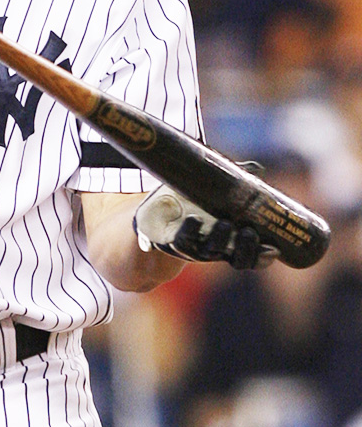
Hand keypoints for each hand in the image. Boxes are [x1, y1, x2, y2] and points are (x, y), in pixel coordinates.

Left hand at [133, 184, 277, 269]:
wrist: (153, 219)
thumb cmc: (189, 204)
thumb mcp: (213, 193)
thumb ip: (233, 182)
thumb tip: (255, 168)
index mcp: (231, 241)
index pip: (253, 257)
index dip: (263, 256)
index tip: (274, 248)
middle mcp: (215, 249)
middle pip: (237, 258)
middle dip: (246, 249)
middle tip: (250, 232)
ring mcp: (194, 248)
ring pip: (211, 251)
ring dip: (220, 240)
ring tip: (225, 224)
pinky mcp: (171, 241)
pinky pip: (181, 241)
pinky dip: (189, 231)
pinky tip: (194, 220)